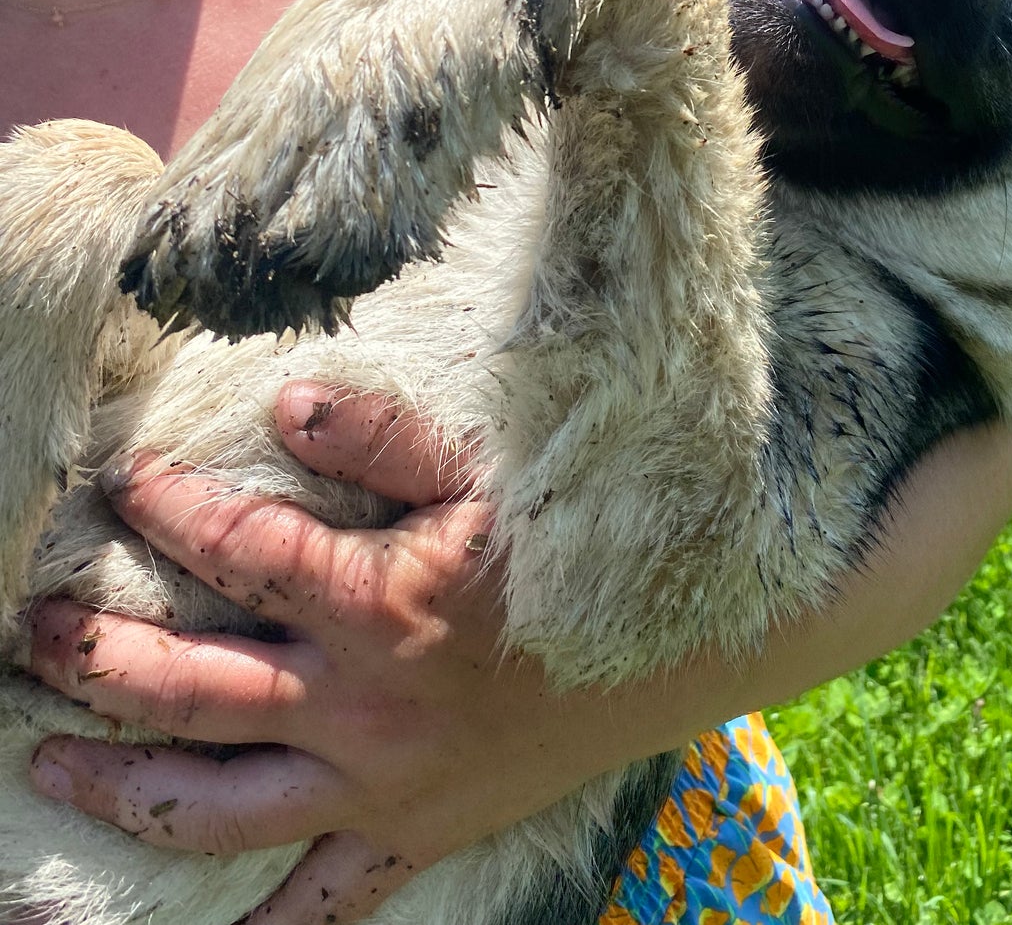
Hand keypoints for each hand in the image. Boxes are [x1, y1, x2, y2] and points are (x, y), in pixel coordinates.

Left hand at [26, 383, 1011, 924]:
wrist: (685, 642)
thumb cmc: (584, 546)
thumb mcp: (494, 473)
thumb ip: (384, 433)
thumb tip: (284, 400)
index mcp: (379, 604)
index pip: (237, 553)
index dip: (167, 513)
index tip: (121, 483)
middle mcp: (361, 708)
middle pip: (189, 693)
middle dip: (96, 657)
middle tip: (36, 627)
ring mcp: (380, 787)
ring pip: (216, 808)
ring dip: (122, 783)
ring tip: (47, 759)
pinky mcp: (412, 836)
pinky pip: (320, 908)